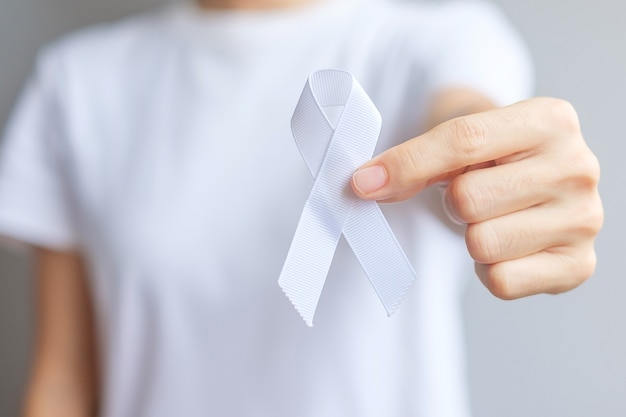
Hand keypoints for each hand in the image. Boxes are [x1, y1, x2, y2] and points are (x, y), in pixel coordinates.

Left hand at [351, 98, 602, 298]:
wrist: (536, 178)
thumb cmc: (495, 159)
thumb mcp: (461, 141)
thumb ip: (415, 161)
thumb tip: (365, 184)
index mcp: (549, 120)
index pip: (464, 141)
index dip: (406, 164)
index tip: (363, 183)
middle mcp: (577, 167)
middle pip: (469, 199)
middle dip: (455, 203)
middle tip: (472, 196)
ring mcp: (584, 219)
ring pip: (482, 243)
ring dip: (472, 236)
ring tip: (494, 218)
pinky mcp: (579, 265)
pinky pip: (501, 281)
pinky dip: (490, 269)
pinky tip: (507, 246)